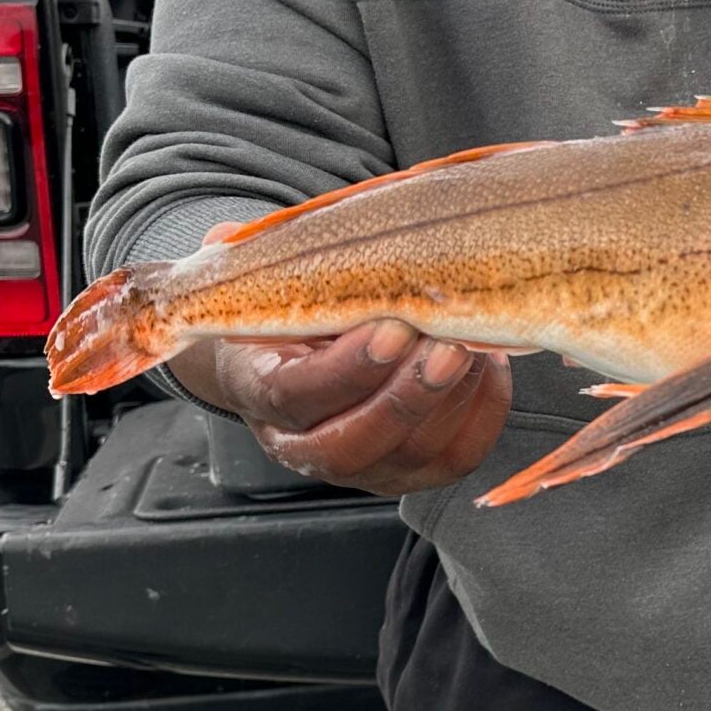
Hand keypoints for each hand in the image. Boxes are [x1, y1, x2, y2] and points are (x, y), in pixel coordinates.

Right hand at [174, 227, 510, 497]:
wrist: (301, 359)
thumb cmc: (290, 314)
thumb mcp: (260, 286)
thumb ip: (250, 261)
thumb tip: (222, 239)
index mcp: (263, 395)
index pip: (300, 397)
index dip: (349, 368)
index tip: (392, 327)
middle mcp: (308, 446)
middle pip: (359, 443)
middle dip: (409, 395)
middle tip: (447, 346)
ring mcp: (365, 468)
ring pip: (413, 454)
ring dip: (451, 398)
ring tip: (471, 343)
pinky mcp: (414, 471)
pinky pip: (457, 455)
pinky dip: (483, 411)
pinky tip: (488, 363)